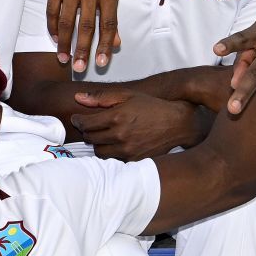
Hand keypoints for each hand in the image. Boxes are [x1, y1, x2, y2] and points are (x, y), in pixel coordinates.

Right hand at [47, 0, 120, 70]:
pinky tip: (55, 38)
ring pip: (67, 20)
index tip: (101, 63)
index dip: (105, 45)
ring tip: (63, 59)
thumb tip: (116, 43)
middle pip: (86, 26)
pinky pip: (53, 9)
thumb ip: (113, 18)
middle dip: (82, 49)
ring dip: (65, 42)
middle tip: (79, 68)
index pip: (108, 24)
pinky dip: (53, 26)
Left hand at [69, 88, 202, 159]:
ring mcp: (127, 150)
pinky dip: (111, 153)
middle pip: (90, 138)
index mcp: (117, 117)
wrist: (177, 124)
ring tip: (104, 136)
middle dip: (87, 131)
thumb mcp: (127, 95)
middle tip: (92, 126)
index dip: (78, 121)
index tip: (78, 119)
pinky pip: (113, 160)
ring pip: (99, 152)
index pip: (85, 123)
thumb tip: (78, 98)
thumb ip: (101, 97)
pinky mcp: (133, 160)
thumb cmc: (152, 107)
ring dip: (98, 144)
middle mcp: (120, 135)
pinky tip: (116, 144)